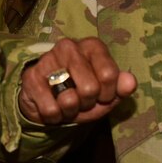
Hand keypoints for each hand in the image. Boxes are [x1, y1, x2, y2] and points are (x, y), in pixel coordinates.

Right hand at [18, 37, 135, 124]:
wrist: (47, 98)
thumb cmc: (82, 93)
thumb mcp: (106, 94)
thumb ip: (121, 88)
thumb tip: (130, 82)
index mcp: (93, 46)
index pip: (109, 74)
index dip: (108, 95)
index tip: (102, 95)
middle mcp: (69, 46)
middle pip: (90, 89)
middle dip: (87, 103)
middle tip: (80, 99)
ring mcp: (48, 59)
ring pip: (69, 99)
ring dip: (70, 111)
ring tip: (66, 103)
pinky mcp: (31, 77)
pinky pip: (51, 109)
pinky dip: (55, 116)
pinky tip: (51, 106)